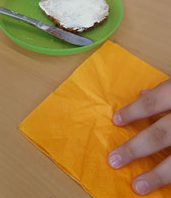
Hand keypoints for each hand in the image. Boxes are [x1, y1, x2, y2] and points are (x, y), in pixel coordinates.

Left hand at [108, 79, 170, 194]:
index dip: (134, 111)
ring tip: (137, 187)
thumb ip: (164, 91)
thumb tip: (142, 94)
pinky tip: (163, 190)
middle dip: (136, 148)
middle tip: (113, 160)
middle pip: (162, 133)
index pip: (154, 101)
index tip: (115, 121)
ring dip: (157, 175)